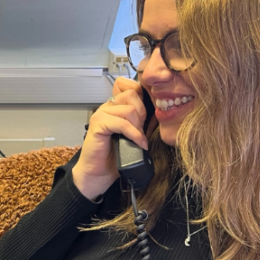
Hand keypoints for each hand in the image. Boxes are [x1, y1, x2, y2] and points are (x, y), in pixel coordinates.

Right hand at [72, 77, 148, 198]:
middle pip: (132, 94)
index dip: (143, 97)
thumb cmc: (116, 155)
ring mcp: (101, 114)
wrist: (99, 173)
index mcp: (116, 106)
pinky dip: (134, 134)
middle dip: (142, 113)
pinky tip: (138, 143)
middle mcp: (107, 106)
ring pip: (129, 109)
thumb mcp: (135, 134)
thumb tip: (161, 112)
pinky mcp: (98, 125)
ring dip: (138, 126)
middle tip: (142, 130)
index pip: (132, 86)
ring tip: (139, 139)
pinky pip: (121, 123)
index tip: (147, 117)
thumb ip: (144, 122)